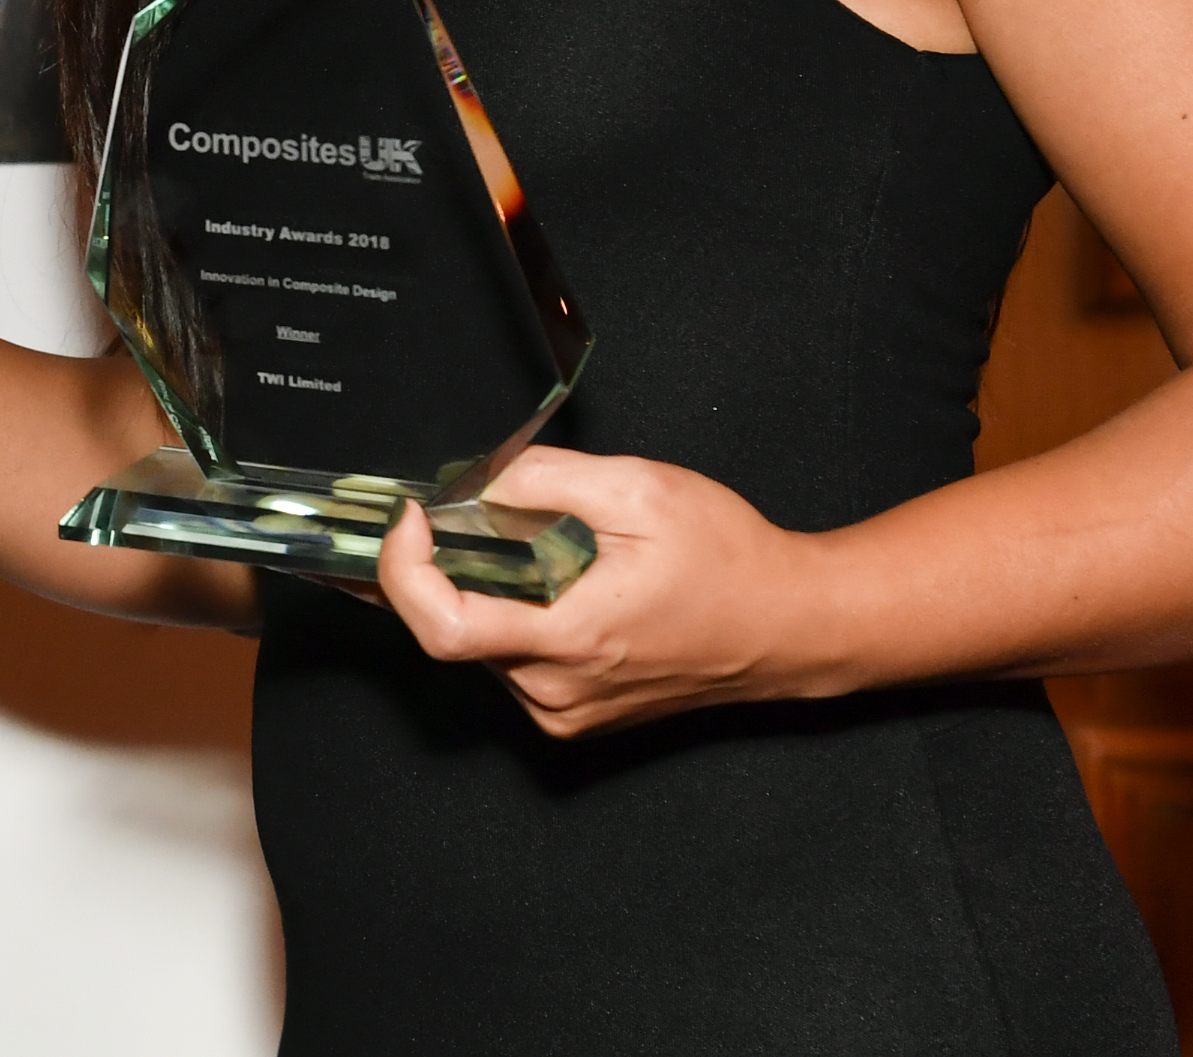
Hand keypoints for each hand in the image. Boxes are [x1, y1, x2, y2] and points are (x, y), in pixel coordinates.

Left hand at [366, 447, 842, 735]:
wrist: (789, 626)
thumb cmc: (729, 560)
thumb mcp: (640, 491)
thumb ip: (545, 479)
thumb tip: (472, 479)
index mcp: (571, 642)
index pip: (442, 628)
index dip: (403, 570)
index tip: (411, 514)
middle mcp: (557, 692)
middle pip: (451, 631)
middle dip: (437, 567)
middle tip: (443, 510)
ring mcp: (565, 710)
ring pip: (479, 646)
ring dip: (475, 588)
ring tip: (520, 540)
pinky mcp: (574, 714)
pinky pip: (509, 661)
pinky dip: (503, 612)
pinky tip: (540, 576)